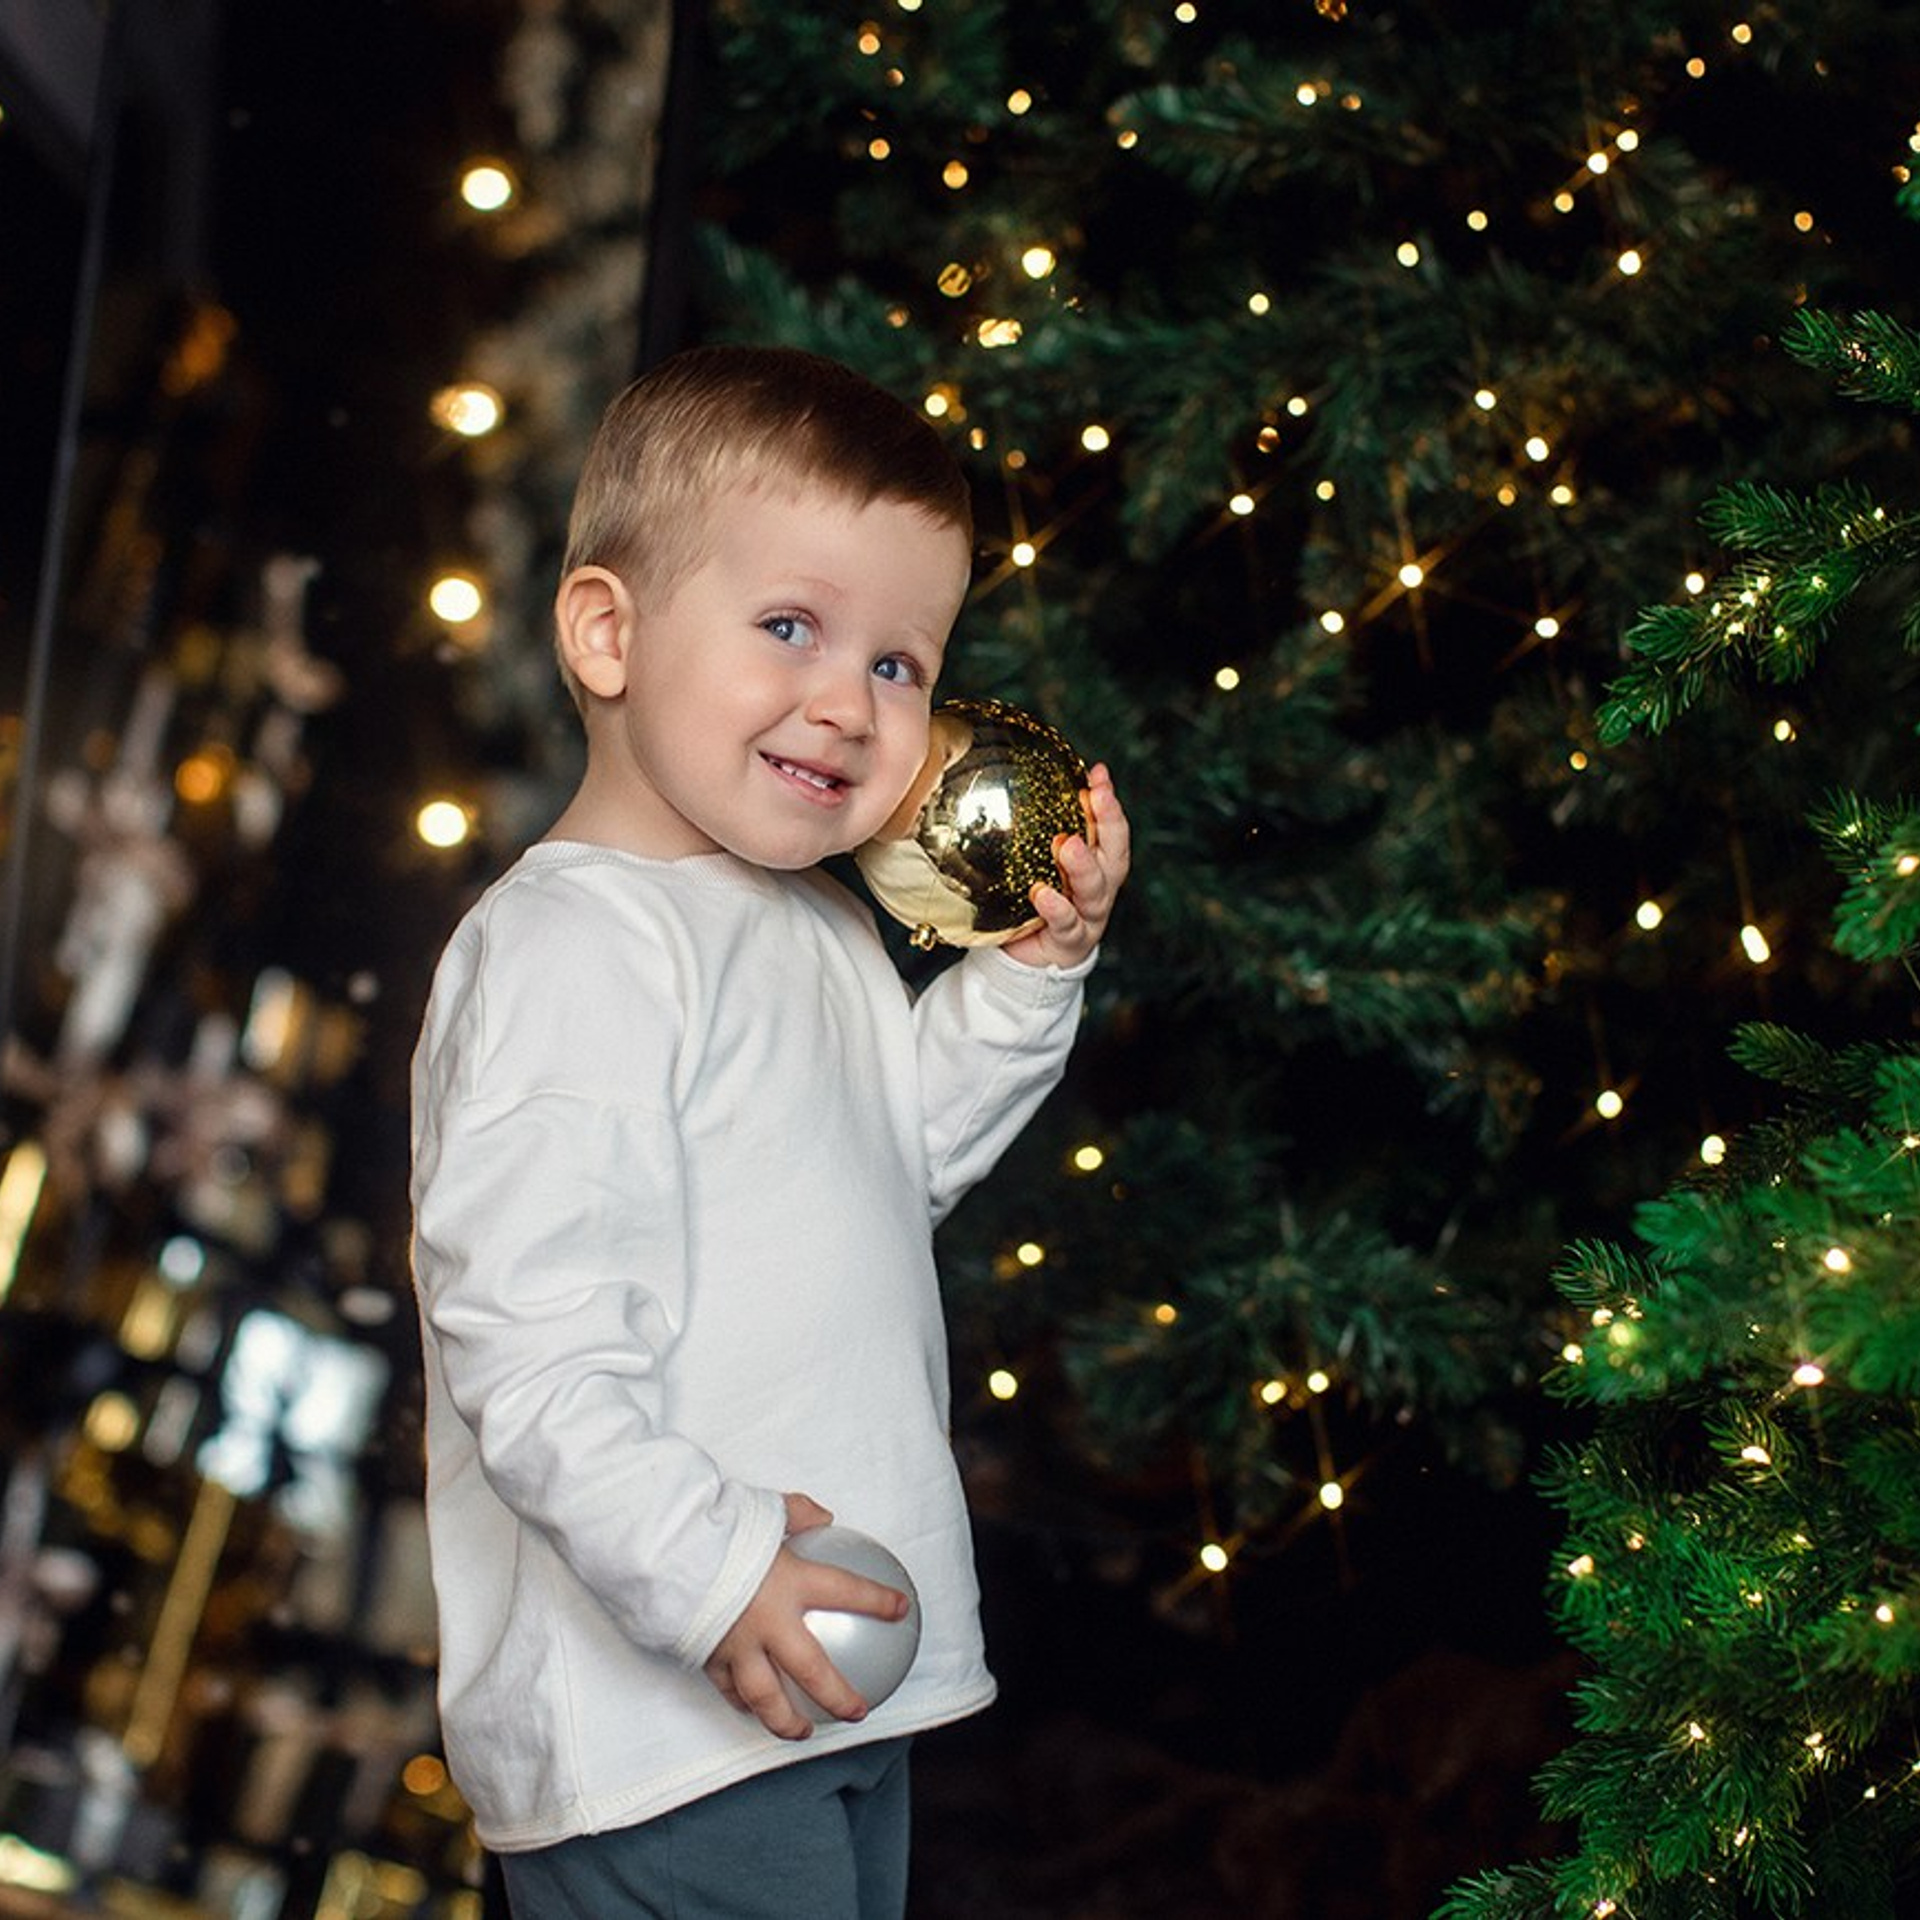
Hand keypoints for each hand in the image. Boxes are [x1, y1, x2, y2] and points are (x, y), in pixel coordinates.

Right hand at [701, 1494, 911, 1740]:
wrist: (664, 1552)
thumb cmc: (717, 1528)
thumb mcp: (765, 1510)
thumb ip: (797, 1514)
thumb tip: (821, 1518)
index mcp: (790, 1582)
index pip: (847, 1591)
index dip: (878, 1601)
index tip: (901, 1608)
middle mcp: (769, 1622)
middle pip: (813, 1671)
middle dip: (839, 1696)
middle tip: (858, 1710)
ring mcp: (738, 1646)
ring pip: (768, 1698)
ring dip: (788, 1721)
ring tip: (803, 1732)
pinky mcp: (708, 1657)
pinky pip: (729, 1688)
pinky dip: (741, 1702)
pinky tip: (751, 1709)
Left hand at [1001, 762, 1131, 969]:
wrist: (1031, 955)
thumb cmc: (1036, 901)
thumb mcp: (1040, 863)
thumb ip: (1039, 831)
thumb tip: (1016, 778)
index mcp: (1099, 865)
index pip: (1111, 829)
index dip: (1109, 802)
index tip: (1098, 773)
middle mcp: (1101, 888)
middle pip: (1114, 855)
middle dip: (1109, 823)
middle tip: (1097, 795)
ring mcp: (1089, 916)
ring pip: (1095, 890)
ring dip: (1084, 866)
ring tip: (1069, 846)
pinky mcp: (1071, 941)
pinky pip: (1066, 923)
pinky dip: (1056, 908)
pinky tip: (1042, 894)